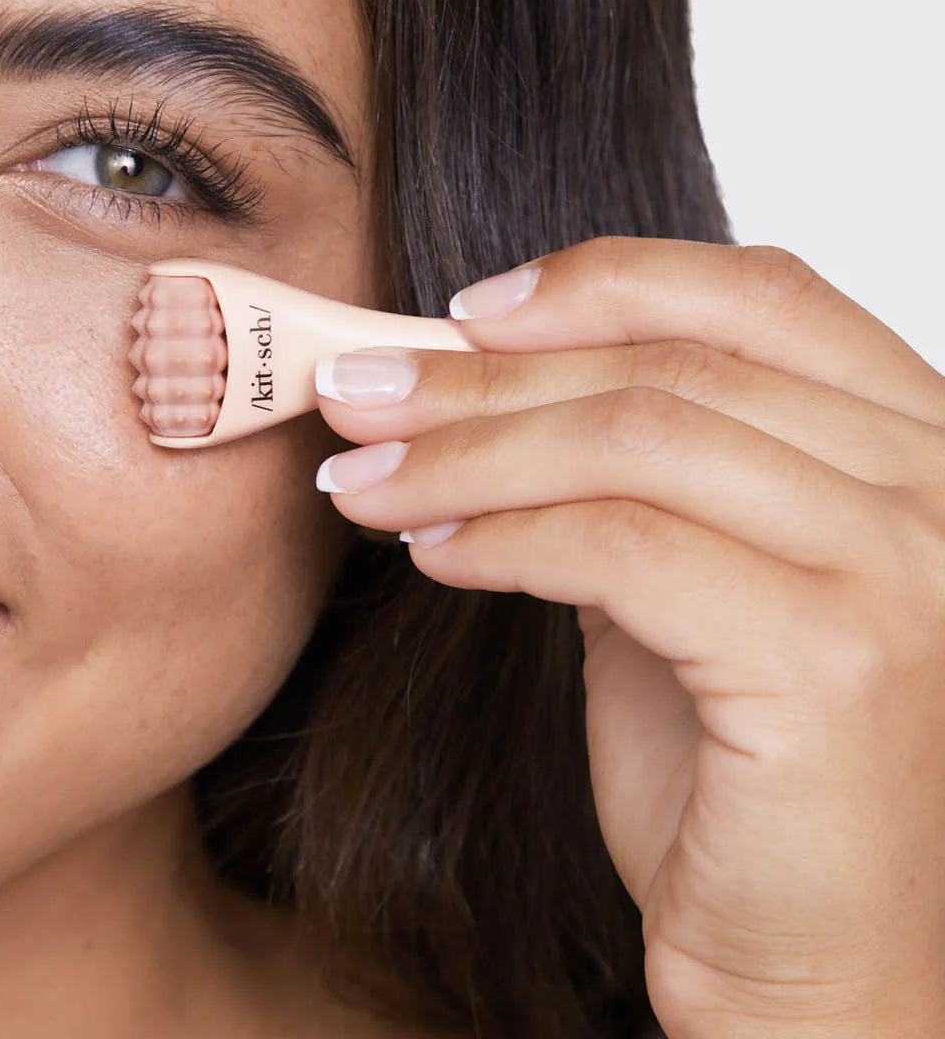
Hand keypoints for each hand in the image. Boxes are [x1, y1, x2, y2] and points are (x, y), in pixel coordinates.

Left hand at [314, 238, 944, 1038]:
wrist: (811, 966)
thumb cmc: (744, 782)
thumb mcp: (686, 584)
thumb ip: (632, 480)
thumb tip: (481, 387)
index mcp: (913, 447)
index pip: (758, 295)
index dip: (601, 282)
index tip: (463, 307)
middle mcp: (939, 491)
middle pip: (669, 368)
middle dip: (485, 375)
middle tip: (361, 391)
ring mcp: (906, 572)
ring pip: (635, 443)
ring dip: (467, 451)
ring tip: (364, 475)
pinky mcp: (841, 661)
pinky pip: (624, 547)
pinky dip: (503, 534)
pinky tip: (431, 549)